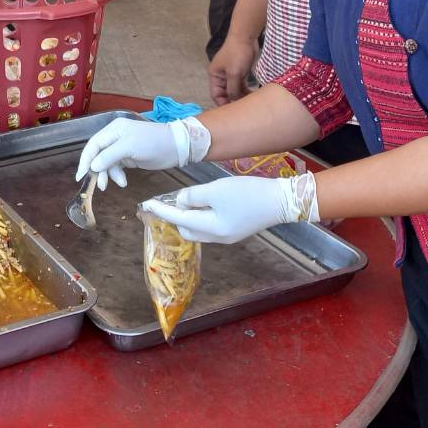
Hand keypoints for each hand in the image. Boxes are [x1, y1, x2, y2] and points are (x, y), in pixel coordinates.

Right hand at [77, 117, 206, 188]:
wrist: (176, 147)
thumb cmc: (153, 143)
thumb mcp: (130, 148)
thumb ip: (109, 156)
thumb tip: (93, 166)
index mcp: (113, 130)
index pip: (93, 145)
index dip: (85, 160)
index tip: (81, 176)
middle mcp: (115, 137)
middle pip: (98, 155)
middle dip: (98, 170)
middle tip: (99, 185)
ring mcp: (122, 147)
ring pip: (107, 163)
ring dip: (110, 174)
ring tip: (118, 184)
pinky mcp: (129, 157)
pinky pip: (116, 167)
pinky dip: (118, 175)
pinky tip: (123, 182)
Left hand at [142, 174, 317, 243]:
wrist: (281, 200)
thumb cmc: (248, 193)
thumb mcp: (216, 189)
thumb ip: (194, 196)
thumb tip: (181, 202)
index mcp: (211, 229)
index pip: (179, 220)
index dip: (162, 211)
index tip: (147, 204)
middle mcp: (217, 238)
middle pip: (187, 229)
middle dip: (176, 216)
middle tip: (173, 199)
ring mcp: (228, 236)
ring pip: (199, 229)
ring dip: (190, 216)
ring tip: (190, 198)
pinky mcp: (236, 230)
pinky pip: (210, 226)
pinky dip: (202, 216)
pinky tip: (205, 202)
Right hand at [208, 36, 256, 104]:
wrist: (246, 37)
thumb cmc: (237, 53)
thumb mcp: (234, 73)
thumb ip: (233, 89)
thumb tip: (234, 100)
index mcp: (214, 75)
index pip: (216, 95)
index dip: (223, 103)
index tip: (233, 112)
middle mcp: (221, 76)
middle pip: (225, 93)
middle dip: (233, 101)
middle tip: (243, 109)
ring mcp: (230, 74)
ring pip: (234, 90)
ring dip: (241, 96)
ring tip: (250, 103)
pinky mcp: (239, 71)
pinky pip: (241, 85)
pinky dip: (246, 90)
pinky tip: (253, 95)